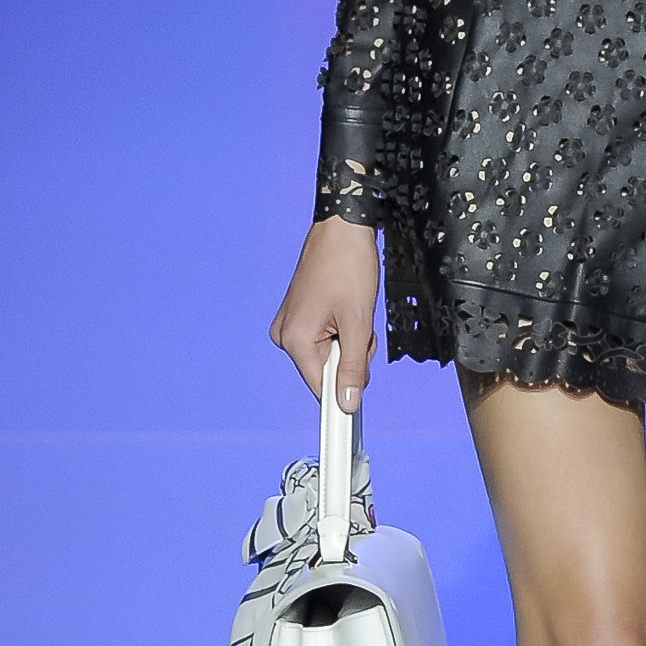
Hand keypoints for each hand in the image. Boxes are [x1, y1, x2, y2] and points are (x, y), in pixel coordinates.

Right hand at [271, 216, 378, 405]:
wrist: (342, 228)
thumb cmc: (348, 267)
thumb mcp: (358, 322)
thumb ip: (354, 367)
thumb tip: (349, 404)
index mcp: (295, 341)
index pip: (321, 390)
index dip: (344, 398)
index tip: (356, 418)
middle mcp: (285, 336)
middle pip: (327, 372)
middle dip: (351, 356)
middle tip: (360, 326)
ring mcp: (289, 325)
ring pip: (329, 356)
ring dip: (348, 342)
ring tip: (352, 310)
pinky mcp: (297, 317)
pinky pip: (324, 340)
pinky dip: (340, 331)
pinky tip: (345, 308)